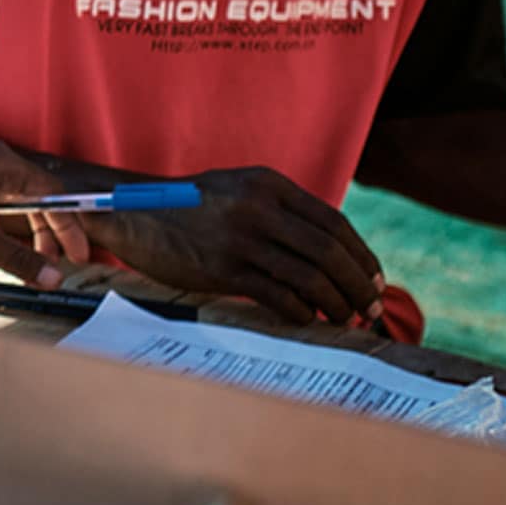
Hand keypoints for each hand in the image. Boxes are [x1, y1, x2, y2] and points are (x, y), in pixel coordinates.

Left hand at [0, 136, 91, 284]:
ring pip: (10, 196)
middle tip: (58, 264)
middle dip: (49, 231)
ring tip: (29, 261)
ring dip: (23, 228)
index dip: (70, 227)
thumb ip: (18, 260)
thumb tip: (53, 277)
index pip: (53, 194)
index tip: (79, 255)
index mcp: (0, 162)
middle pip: (35, 194)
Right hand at [94, 165, 383, 325]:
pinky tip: (309, 320)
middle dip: (358, 284)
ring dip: (337, 303)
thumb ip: (278, 211)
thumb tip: (328, 251)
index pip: (334, 222)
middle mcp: (259, 207)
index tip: (375, 279)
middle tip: (371, 308)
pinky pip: (280, 296)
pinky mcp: (224, 269)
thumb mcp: (236, 191)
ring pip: (311, 276)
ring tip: (344, 318)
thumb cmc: (188, 208)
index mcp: (268, 184)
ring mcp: (241, 238)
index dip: (362, 255)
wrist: (130, 211)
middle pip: (329, 251)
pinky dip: (303, 313)